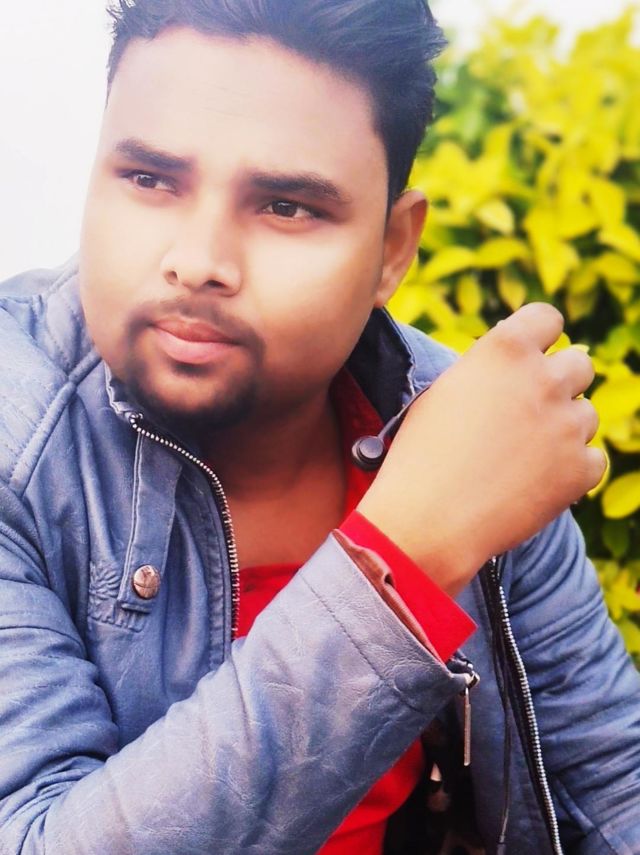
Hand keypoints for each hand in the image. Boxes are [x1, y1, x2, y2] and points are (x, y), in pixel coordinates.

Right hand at [357, 303, 605, 594]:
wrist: (426, 519)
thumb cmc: (421, 456)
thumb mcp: (444, 393)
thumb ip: (488, 372)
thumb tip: (516, 370)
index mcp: (505, 349)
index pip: (547, 318)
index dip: (539, 338)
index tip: (532, 357)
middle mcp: (544, 378)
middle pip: (579, 364)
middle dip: (558, 383)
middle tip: (530, 412)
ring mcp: (567, 424)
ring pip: (586, 414)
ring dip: (563, 429)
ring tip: (521, 456)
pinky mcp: (581, 469)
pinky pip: (591, 459)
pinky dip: (570, 471)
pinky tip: (533, 483)